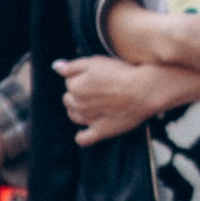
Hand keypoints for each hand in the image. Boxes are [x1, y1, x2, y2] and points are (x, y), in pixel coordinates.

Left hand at [57, 54, 190, 144]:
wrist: (144, 90)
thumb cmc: (121, 73)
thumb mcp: (94, 62)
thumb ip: (72, 66)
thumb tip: (55, 67)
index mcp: (74, 87)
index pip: (69, 82)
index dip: (81, 77)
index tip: (95, 76)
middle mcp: (77, 104)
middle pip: (70, 99)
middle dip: (79, 94)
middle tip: (97, 88)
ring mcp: (88, 119)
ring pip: (74, 115)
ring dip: (79, 110)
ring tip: (95, 104)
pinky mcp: (100, 131)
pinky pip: (83, 138)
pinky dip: (82, 136)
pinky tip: (87, 130)